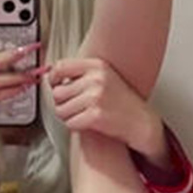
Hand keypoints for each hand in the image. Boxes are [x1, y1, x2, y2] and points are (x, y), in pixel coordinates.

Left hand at [47, 56, 169, 160]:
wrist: (142, 122)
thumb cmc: (122, 101)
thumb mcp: (105, 77)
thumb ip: (81, 74)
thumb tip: (51, 76)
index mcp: (97, 66)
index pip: (61, 67)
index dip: (53, 78)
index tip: (55, 85)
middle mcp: (96, 79)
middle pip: (58, 92)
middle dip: (62, 103)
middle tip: (74, 107)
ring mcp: (96, 97)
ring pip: (61, 110)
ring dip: (67, 116)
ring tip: (81, 115)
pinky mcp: (96, 115)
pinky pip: (70, 123)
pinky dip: (75, 126)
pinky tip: (86, 124)